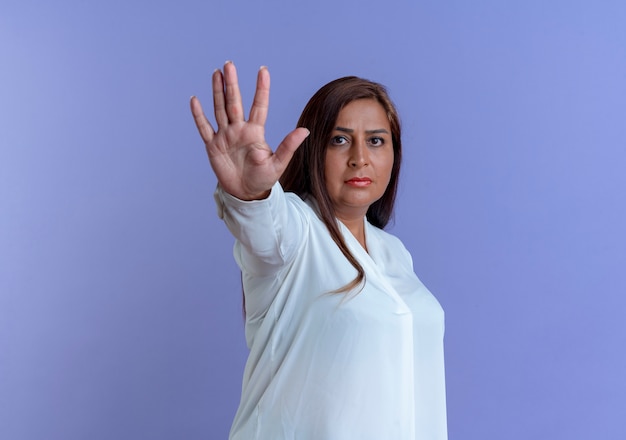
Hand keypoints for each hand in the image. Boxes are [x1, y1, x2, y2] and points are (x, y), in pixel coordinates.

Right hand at [190, 62, 308, 199]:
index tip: (263, 70)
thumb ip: (288, 146)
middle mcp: (240, 130)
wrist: (246, 193)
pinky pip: (204, 128)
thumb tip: (304, 130)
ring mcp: (225, 136)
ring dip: (217, 92)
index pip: (259, 106)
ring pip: (220, 110)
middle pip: (234, 102)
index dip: (261, 89)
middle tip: (229, 64)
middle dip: (232, 84)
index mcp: (255, 132)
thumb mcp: (278, 164)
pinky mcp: (213, 146)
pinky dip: (199, 115)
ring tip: (216, 73)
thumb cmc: (263, 179)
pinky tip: (195, 100)